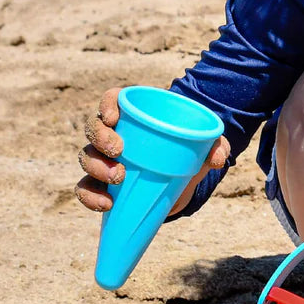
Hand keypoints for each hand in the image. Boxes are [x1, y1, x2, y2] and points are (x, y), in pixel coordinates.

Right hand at [75, 88, 229, 215]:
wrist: (182, 183)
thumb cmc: (189, 152)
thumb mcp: (207, 146)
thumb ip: (217, 146)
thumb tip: (218, 159)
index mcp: (135, 115)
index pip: (112, 100)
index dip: (107, 105)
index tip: (114, 118)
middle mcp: (114, 134)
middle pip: (94, 127)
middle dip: (100, 138)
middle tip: (119, 151)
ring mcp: (105, 159)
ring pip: (87, 157)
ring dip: (96, 167)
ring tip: (118, 179)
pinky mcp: (103, 184)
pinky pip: (85, 188)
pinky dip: (90, 196)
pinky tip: (106, 204)